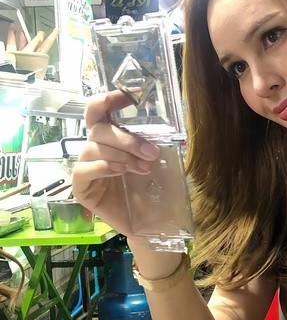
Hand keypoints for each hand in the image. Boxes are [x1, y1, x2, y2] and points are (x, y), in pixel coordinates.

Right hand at [71, 90, 159, 235]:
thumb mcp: (154, 164)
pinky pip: (82, 170)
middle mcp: (94, 149)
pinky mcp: (81, 188)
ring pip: (93, 148)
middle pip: (99, 130)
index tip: (130, 95)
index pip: (99, 111)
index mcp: (109, 139)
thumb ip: (152, 146)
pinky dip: (101, 167)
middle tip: (150, 153)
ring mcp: (85, 168)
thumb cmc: (149, 191)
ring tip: (143, 168)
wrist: (148, 223)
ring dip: (122, 155)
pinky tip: (119, 172)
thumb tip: (172, 133)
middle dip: (126, 139)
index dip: (108, 99)